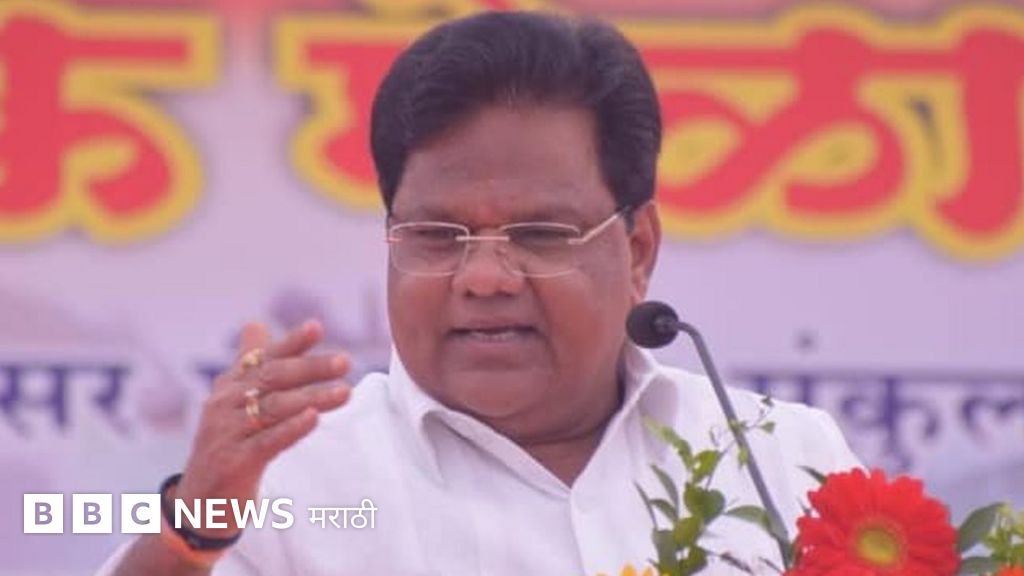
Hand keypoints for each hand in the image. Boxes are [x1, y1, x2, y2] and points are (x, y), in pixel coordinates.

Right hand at [173, 320, 350, 536]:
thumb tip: (255, 322)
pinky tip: (314, 419)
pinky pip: (267, 442)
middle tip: (345, 362)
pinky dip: (292, 429)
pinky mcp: (233, 462)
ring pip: (275, 408)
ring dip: (313, 398)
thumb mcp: (233, 403)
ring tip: (345, 392)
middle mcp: (224, 404)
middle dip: (311, 368)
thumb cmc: (228, 444)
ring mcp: (227, 433)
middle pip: (273, 378)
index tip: (317, 327)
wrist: (200, 502)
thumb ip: (249, 365)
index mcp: (229, 386)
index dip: (290, 343)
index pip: (263, 357)